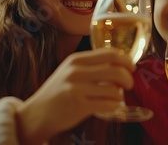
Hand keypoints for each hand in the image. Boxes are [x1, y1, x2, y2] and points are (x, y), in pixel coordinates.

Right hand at [15, 48, 134, 143]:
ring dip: (119, 95)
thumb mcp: (71, 71)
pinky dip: (115, 106)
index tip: (132, 67)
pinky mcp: (78, 105)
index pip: (109, 53)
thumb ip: (91, 65)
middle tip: (129, 85)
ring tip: (115, 98)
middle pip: (115, 70)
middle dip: (128, 78)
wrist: (36, 114)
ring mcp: (76, 88)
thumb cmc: (58, 92)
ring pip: (114, 89)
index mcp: (76, 59)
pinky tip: (112, 106)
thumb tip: (121, 64)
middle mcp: (76, 71)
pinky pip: (108, 104)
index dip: (126, 60)